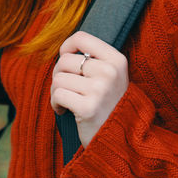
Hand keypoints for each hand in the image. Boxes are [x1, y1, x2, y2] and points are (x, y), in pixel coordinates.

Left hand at [50, 31, 128, 145]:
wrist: (121, 139)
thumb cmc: (109, 104)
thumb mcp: (110, 77)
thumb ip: (92, 60)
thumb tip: (63, 51)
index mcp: (116, 60)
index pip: (82, 38)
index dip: (66, 47)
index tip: (65, 60)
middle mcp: (109, 72)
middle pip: (65, 60)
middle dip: (58, 75)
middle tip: (65, 88)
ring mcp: (99, 89)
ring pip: (58, 79)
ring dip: (55, 92)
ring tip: (66, 101)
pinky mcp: (87, 108)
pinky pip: (57, 95)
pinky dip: (55, 104)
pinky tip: (64, 111)